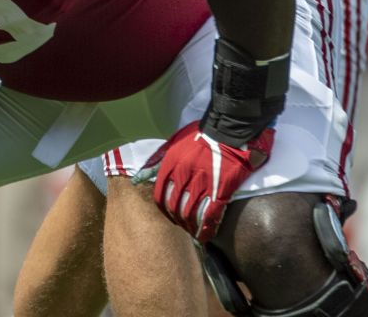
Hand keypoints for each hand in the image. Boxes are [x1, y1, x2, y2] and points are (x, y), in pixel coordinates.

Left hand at [135, 122, 273, 241]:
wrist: (229, 130)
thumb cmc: (201, 134)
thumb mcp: (174, 143)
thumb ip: (157, 160)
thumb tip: (139, 177)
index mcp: (171, 165)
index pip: (160, 194)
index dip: (162, 208)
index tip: (167, 213)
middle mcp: (184, 176)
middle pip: (173, 206)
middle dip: (175, 219)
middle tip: (180, 225)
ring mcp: (202, 185)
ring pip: (190, 213)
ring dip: (188, 226)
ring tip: (191, 232)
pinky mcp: (220, 191)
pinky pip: (210, 216)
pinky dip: (206, 229)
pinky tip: (204, 236)